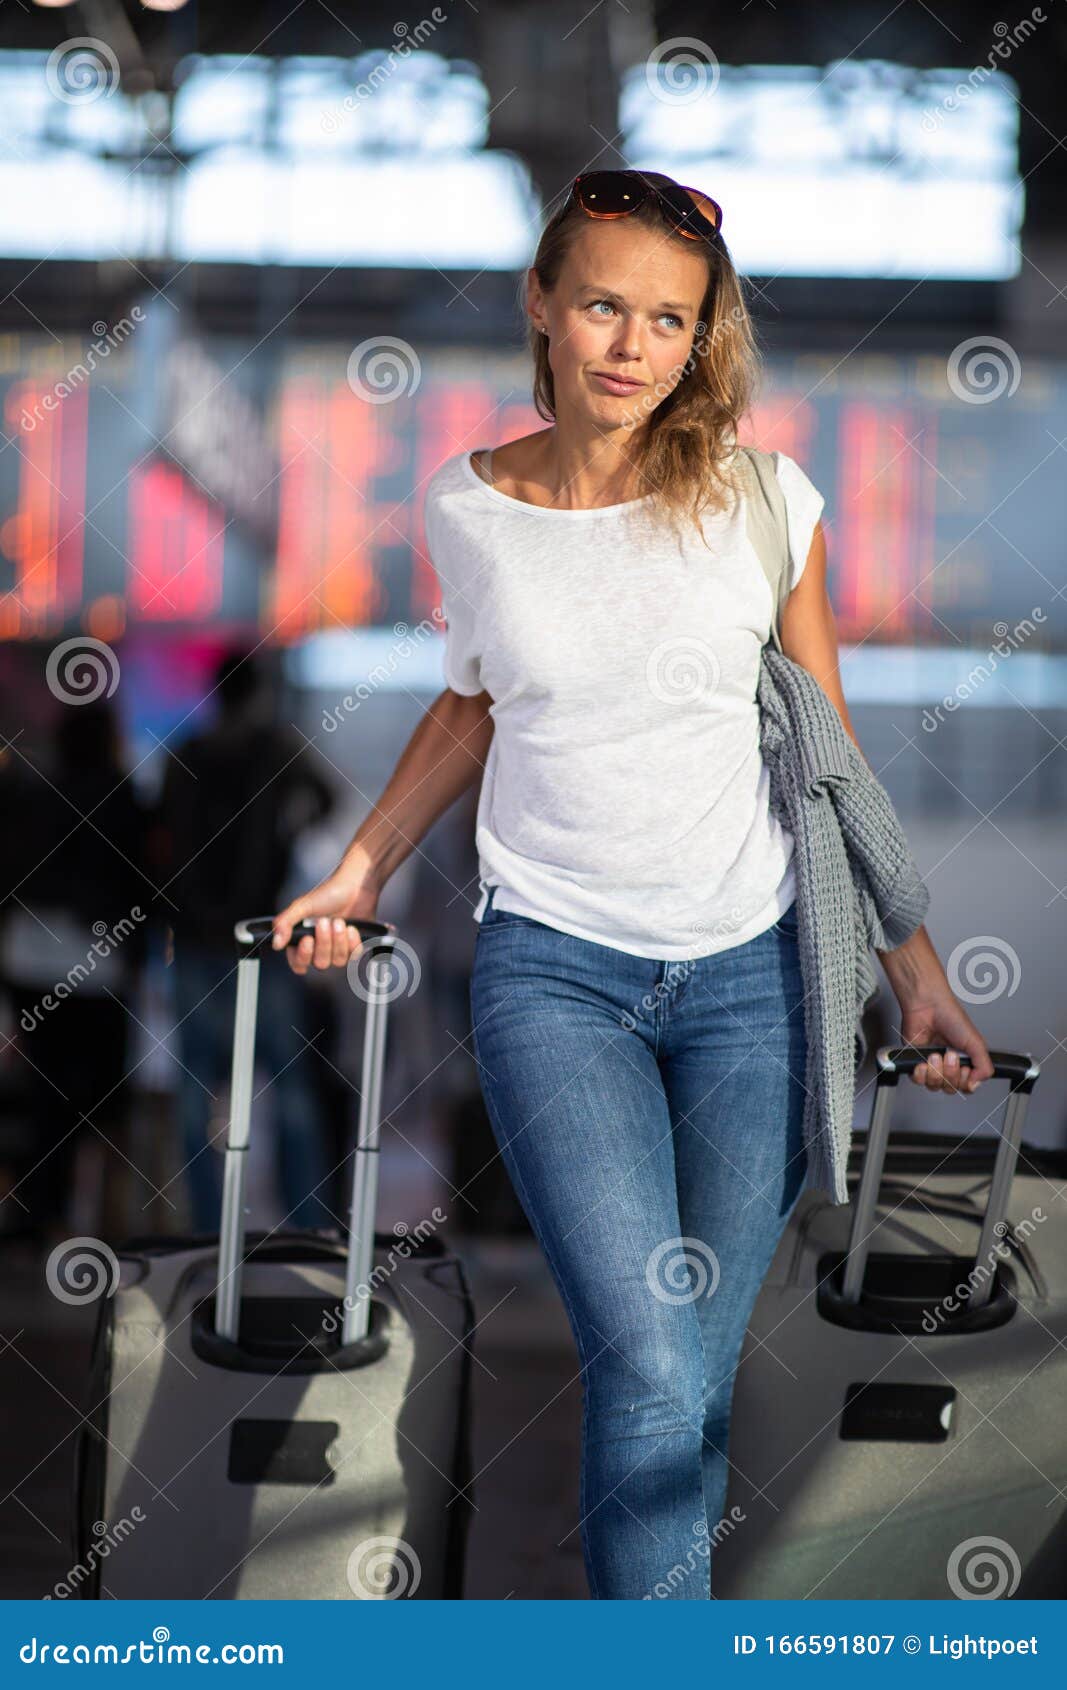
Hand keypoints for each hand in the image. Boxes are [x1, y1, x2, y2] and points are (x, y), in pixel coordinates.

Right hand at [271, 850, 381, 975]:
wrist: (354, 886)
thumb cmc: (328, 893)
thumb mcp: (302, 906)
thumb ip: (285, 923)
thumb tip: (276, 943)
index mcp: (302, 939)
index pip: (298, 963)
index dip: (303, 956)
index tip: (308, 939)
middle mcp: (319, 947)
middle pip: (320, 963)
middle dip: (324, 943)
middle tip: (325, 921)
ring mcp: (336, 948)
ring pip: (338, 961)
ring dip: (339, 940)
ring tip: (339, 921)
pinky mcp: (352, 946)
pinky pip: (353, 955)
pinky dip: (352, 941)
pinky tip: (350, 927)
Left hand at [898, 996, 996, 1093]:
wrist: (928, 1007)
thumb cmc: (950, 1017)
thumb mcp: (976, 1043)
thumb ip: (984, 1066)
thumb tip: (976, 1083)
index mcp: (964, 1062)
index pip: (966, 1087)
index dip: (964, 1082)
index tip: (964, 1068)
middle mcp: (948, 1065)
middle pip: (950, 1088)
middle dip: (950, 1073)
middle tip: (949, 1055)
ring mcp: (931, 1065)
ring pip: (934, 1085)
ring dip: (935, 1071)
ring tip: (935, 1054)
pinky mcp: (915, 1062)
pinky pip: (917, 1080)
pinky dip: (920, 1073)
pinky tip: (924, 1061)